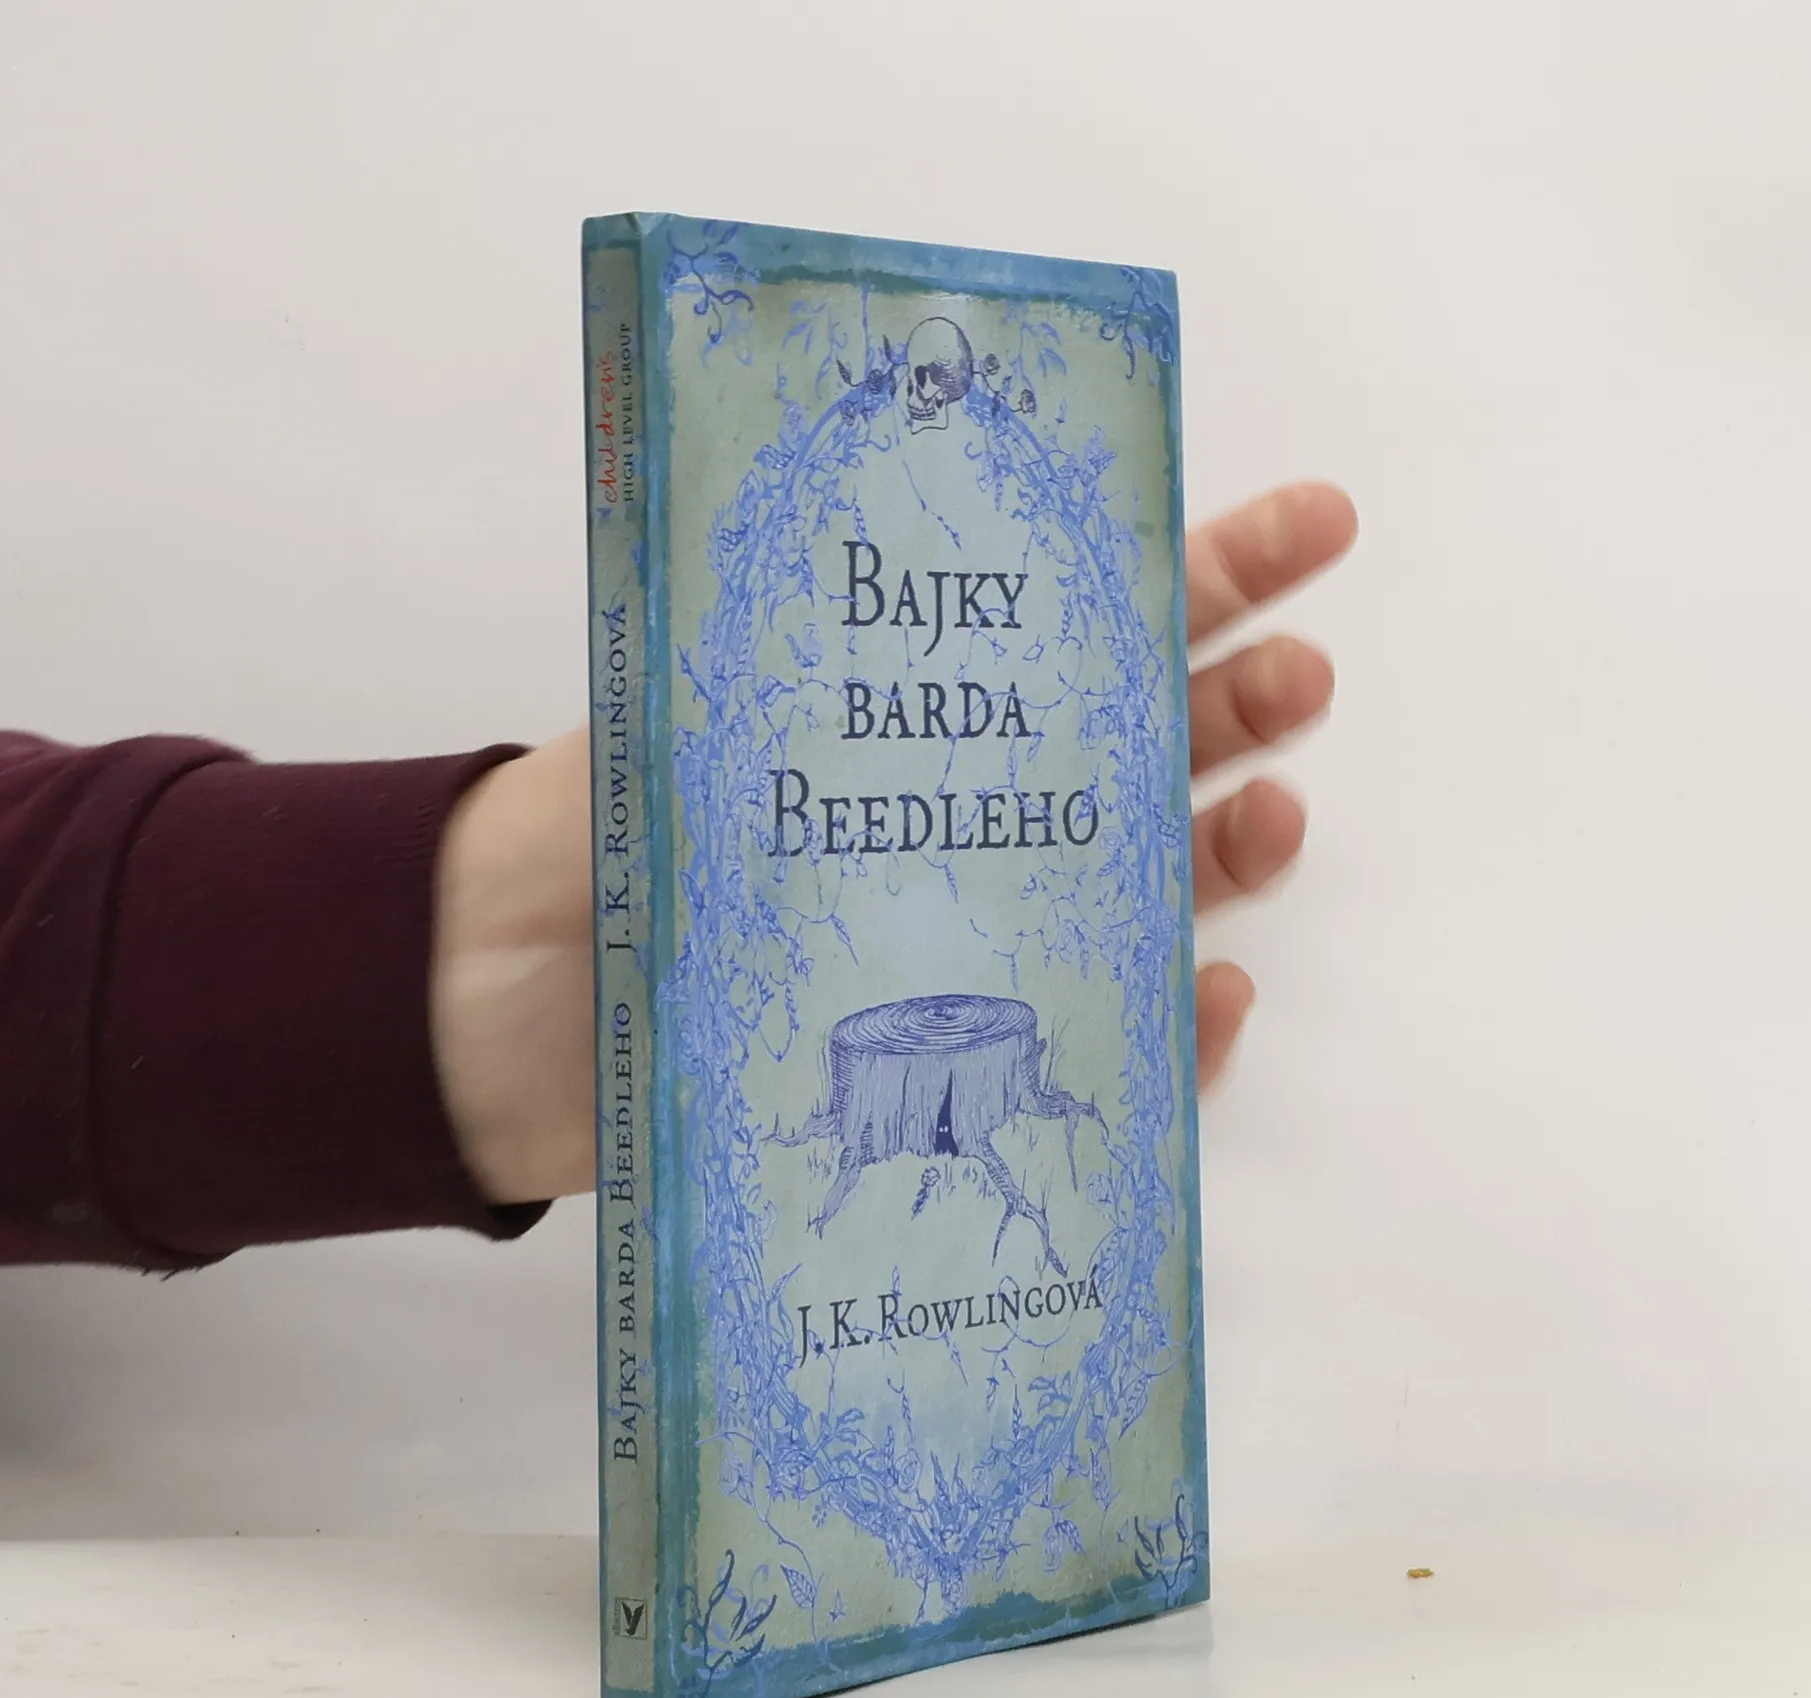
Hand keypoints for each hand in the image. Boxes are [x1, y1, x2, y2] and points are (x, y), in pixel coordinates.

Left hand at [431, 480, 1354, 1202]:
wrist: (498, 1016)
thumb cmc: (589, 846)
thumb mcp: (692, 712)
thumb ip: (807, 651)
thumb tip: (925, 545)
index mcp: (908, 708)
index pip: (1074, 618)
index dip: (1201, 567)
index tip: (1312, 528)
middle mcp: (955, 812)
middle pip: (1136, 743)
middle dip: (1235, 701)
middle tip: (1302, 677)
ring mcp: (968, 934)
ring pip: (1136, 886)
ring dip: (1223, 849)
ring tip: (1277, 813)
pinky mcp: (955, 1057)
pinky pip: (1092, 1040)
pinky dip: (1169, 1028)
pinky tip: (1212, 990)